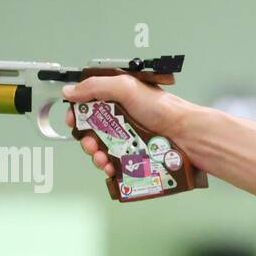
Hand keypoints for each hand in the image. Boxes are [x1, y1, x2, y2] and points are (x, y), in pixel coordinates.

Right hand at [61, 74, 187, 178]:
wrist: (186, 134)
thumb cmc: (161, 108)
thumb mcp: (126, 87)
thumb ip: (96, 87)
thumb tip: (69, 91)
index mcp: (118, 98)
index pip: (90, 104)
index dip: (78, 113)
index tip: (72, 121)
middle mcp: (122, 118)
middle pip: (92, 130)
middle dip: (86, 138)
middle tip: (90, 144)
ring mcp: (128, 139)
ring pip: (102, 149)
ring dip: (95, 154)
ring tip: (100, 158)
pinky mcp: (135, 157)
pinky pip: (115, 164)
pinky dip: (108, 167)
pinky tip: (109, 169)